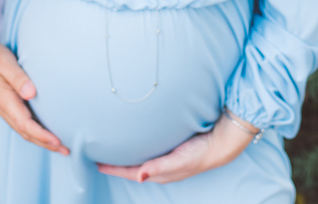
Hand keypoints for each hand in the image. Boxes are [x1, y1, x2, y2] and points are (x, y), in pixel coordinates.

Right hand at [0, 38, 68, 155]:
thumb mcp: (4, 62)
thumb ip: (19, 78)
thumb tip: (32, 94)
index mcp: (5, 101)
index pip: (26, 125)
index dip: (43, 136)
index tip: (58, 142)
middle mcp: (3, 109)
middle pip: (26, 133)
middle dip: (46, 143)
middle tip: (65, 150)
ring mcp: (1, 107)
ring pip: (22, 129)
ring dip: (40, 139)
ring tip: (56, 144)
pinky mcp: (1, 103)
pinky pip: (18, 122)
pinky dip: (31, 130)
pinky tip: (39, 127)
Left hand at [96, 113, 253, 183]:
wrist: (221, 141)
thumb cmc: (201, 153)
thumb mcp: (179, 162)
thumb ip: (159, 168)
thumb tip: (140, 176)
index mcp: (159, 172)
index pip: (130, 172)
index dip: (114, 169)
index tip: (97, 163)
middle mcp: (160, 166)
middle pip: (132, 167)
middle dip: (116, 163)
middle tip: (99, 155)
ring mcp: (166, 158)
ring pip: (140, 159)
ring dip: (126, 156)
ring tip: (112, 149)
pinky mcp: (171, 149)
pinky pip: (149, 150)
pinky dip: (138, 148)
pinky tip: (135, 140)